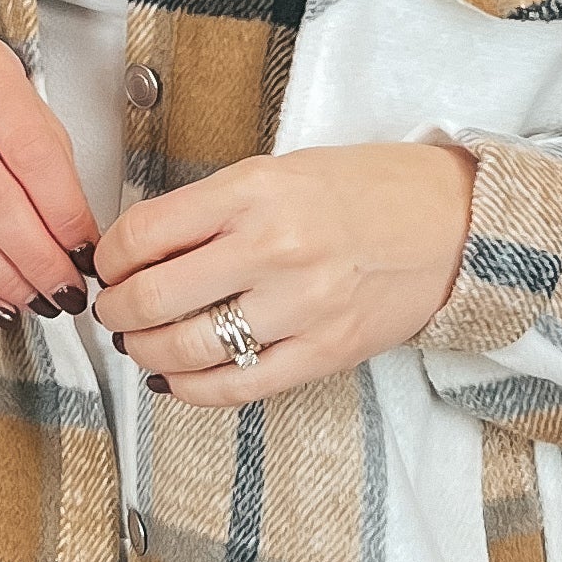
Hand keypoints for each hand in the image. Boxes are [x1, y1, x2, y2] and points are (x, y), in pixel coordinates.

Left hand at [88, 143, 475, 403]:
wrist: (451, 223)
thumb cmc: (364, 191)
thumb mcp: (279, 173)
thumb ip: (212, 210)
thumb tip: (140, 254)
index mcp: (255, 191)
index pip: (144, 234)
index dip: (111, 258)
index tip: (110, 265)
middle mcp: (274, 248)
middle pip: (153, 298)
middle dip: (118, 311)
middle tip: (116, 310)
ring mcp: (300, 306)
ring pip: (187, 348)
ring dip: (146, 351)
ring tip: (142, 342)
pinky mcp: (324, 352)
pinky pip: (235, 387)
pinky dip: (189, 389)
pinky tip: (175, 377)